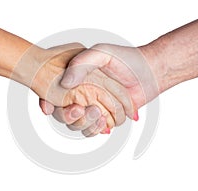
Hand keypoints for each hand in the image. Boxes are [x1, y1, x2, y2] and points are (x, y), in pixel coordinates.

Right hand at [15, 43, 135, 131]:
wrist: (150, 72)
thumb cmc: (126, 59)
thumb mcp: (101, 53)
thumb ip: (81, 63)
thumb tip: (65, 84)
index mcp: (77, 80)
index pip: (53, 94)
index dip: (47, 102)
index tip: (49, 108)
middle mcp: (82, 95)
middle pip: (64, 114)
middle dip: (70, 116)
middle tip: (80, 109)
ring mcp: (94, 107)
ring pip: (78, 125)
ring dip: (85, 124)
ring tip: (99, 114)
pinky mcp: (106, 117)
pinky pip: (95, 130)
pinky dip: (98, 129)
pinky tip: (105, 123)